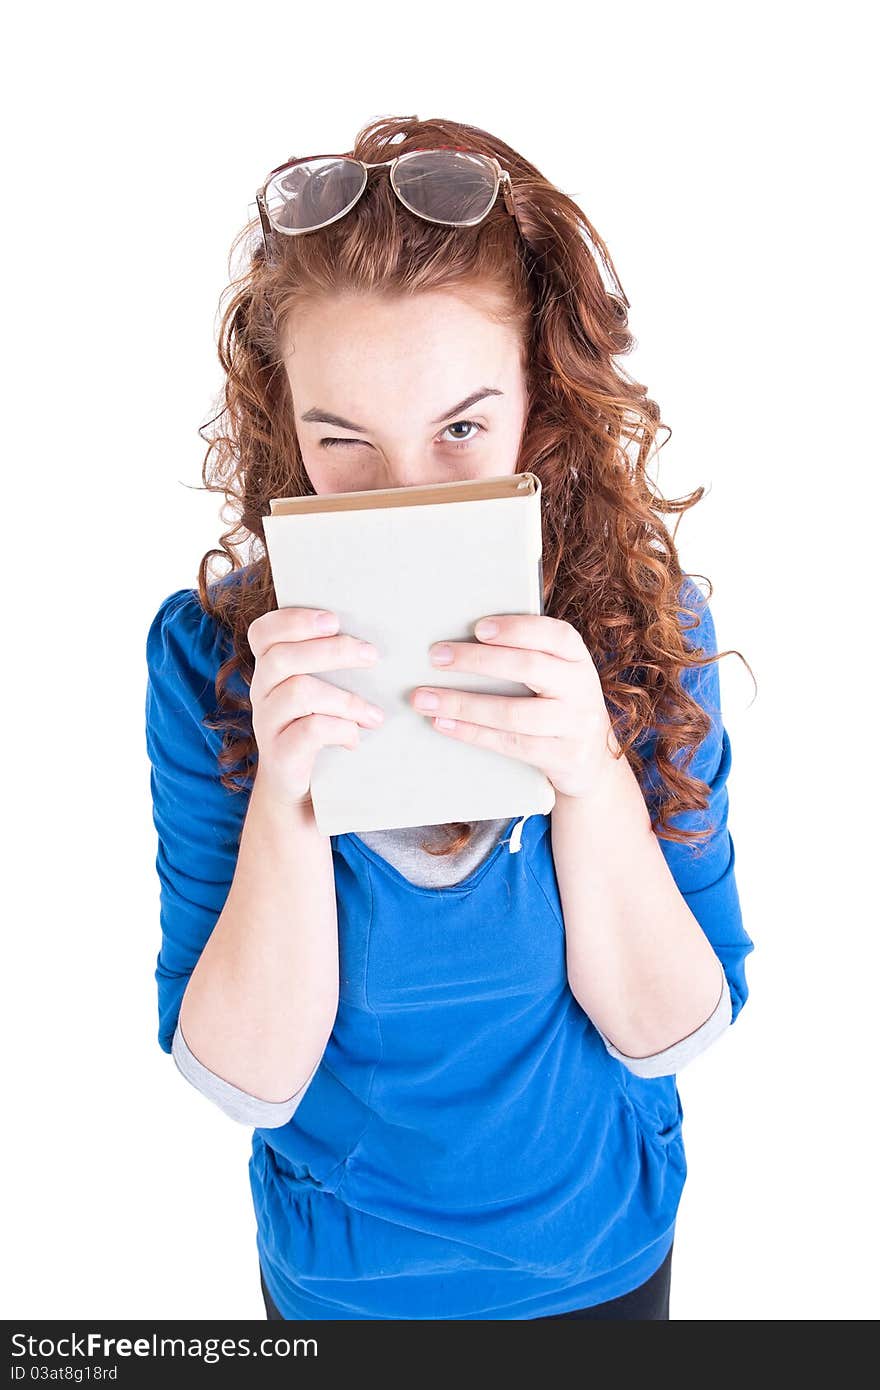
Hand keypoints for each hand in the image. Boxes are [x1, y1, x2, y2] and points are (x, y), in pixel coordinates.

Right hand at [247, 608, 384, 807]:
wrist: (298, 788)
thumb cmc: (317, 727)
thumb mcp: (319, 691)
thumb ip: (330, 664)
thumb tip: (374, 641)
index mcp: (269, 668)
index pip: (263, 632)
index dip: (294, 620)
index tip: (333, 620)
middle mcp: (261, 691)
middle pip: (283, 657)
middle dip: (333, 651)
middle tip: (371, 655)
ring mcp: (266, 723)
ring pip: (299, 692)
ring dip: (346, 700)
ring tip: (374, 714)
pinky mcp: (279, 754)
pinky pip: (309, 731)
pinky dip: (340, 730)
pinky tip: (356, 738)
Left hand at [409, 614, 620, 800]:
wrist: (592, 761)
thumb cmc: (559, 705)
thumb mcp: (557, 676)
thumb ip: (527, 655)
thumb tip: (462, 640)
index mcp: (578, 659)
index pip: (555, 635)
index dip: (517, 628)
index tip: (478, 628)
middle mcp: (581, 688)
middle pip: (529, 668)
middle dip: (476, 660)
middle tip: (437, 657)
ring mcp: (574, 725)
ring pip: (513, 713)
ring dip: (463, 704)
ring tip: (425, 699)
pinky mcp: (561, 756)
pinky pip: (510, 744)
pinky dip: (472, 733)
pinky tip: (444, 723)